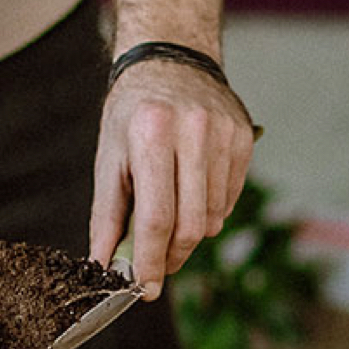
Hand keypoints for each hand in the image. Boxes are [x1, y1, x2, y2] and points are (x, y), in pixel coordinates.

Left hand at [88, 58, 255, 297]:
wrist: (170, 60)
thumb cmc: (132, 112)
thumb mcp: (109, 157)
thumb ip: (108, 215)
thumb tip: (105, 264)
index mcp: (151, 133)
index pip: (156, 216)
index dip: (151, 260)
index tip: (145, 288)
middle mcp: (192, 131)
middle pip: (190, 223)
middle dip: (173, 256)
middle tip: (158, 265)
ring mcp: (223, 133)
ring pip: (213, 217)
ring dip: (191, 233)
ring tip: (170, 217)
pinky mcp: (243, 138)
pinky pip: (230, 199)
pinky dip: (209, 211)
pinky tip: (192, 194)